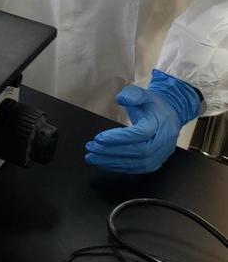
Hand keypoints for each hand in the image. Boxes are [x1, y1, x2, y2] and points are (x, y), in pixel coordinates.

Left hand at [85, 70, 200, 173]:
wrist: (170, 114)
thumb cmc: (153, 105)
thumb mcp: (142, 93)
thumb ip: (131, 94)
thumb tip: (121, 99)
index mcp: (159, 123)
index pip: (140, 134)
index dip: (119, 137)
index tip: (99, 138)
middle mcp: (162, 141)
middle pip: (138, 151)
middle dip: (112, 151)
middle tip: (92, 148)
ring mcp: (161, 153)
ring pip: (138, 163)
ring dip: (113, 162)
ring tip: (93, 157)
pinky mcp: (157, 162)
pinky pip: (139, 169)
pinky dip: (120, 167)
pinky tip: (105, 163)